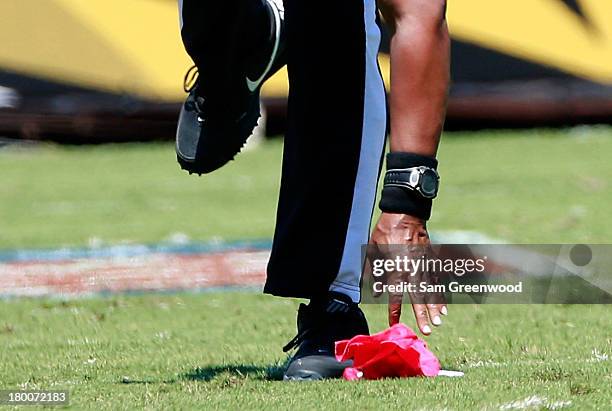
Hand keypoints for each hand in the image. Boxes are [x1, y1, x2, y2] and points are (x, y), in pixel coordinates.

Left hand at [370, 212, 446, 334]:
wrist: (405, 213)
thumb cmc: (385, 231)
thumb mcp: (374, 251)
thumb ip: (376, 273)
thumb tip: (378, 293)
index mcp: (396, 267)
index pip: (395, 294)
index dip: (394, 310)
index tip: (394, 323)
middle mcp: (412, 269)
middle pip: (418, 296)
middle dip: (422, 314)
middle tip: (428, 330)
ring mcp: (424, 264)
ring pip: (431, 290)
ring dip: (435, 307)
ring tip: (439, 322)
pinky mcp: (431, 260)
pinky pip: (436, 280)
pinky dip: (440, 294)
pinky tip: (444, 307)